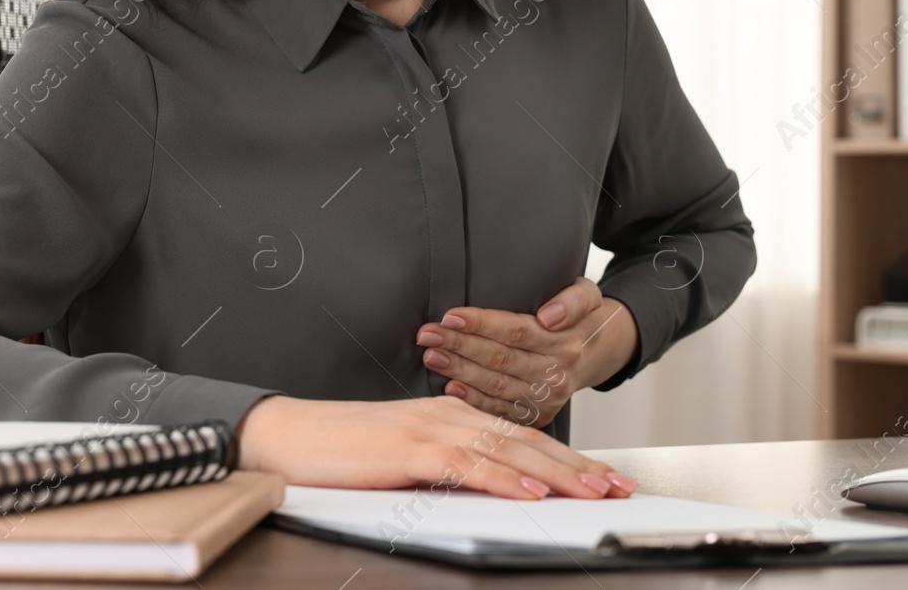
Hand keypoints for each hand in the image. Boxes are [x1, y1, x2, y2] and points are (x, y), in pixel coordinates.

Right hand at [235, 394, 636, 499]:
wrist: (289, 436)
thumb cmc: (344, 453)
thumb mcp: (408, 461)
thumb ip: (448, 469)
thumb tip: (489, 492)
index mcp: (452, 416)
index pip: (522, 437)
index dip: (568, 458)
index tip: (603, 478)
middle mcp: (451, 415)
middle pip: (529, 441)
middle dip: (579, 466)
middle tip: (619, 487)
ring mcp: (432, 429)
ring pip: (510, 450)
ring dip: (557, 473)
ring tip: (594, 492)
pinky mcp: (412, 449)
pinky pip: (469, 465)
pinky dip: (505, 478)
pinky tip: (532, 491)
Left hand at [415, 277, 639, 427]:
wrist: (598, 352)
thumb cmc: (581, 319)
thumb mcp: (588, 295)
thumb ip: (573, 300)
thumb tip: (550, 315)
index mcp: (566, 342)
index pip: (516, 332)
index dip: (481, 324)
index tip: (450, 317)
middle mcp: (556, 373)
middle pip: (500, 359)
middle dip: (459, 346)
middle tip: (428, 335)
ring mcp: (546, 399)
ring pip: (495, 386)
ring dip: (459, 371)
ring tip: (431, 356)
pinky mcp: (537, 416)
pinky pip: (499, 410)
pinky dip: (472, 401)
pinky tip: (450, 388)